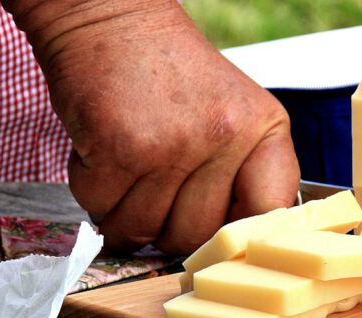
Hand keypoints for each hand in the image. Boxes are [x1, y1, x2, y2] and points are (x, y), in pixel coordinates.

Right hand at [4, 0, 299, 253]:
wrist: (110, 16)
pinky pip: (103, 210)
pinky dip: (93, 193)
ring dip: (123, 213)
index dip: (236, 236)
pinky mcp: (121, 151)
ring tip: (126, 172)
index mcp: (264, 130)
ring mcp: (173, 146)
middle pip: (194, 236)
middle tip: (152, 192)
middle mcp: (225, 138)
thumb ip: (240, 175)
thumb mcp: (231, 114)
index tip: (214, 238)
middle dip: (165, 226)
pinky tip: (102, 157)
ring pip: (143, 230)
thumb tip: (231, 250)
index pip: (268, 215)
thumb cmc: (167, 72)